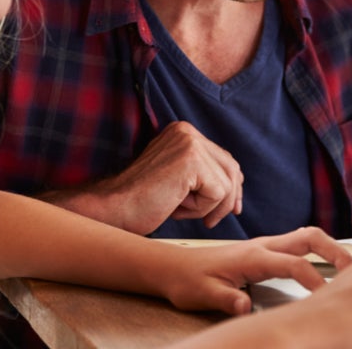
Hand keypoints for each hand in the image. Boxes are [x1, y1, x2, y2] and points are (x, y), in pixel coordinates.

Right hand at [81, 121, 242, 233]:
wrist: (114, 208)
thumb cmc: (142, 201)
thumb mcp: (177, 180)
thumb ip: (201, 173)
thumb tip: (236, 183)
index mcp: (182, 131)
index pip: (222, 158)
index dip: (230, 186)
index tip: (231, 208)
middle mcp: (187, 131)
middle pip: (230, 168)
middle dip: (228, 198)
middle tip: (212, 220)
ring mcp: (189, 142)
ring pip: (227, 183)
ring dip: (209, 206)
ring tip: (180, 209)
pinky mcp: (191, 160)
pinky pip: (218, 193)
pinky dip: (201, 209)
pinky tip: (175, 207)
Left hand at [157, 227, 351, 315]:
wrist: (173, 268)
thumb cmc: (188, 281)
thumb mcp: (204, 294)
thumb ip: (227, 300)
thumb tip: (246, 307)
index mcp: (253, 256)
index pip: (294, 264)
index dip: (315, 280)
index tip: (328, 297)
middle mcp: (262, 245)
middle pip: (309, 237)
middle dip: (335, 250)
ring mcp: (264, 245)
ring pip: (305, 237)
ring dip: (329, 248)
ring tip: (349, 268)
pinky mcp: (264, 250)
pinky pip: (297, 245)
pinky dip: (317, 252)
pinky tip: (324, 268)